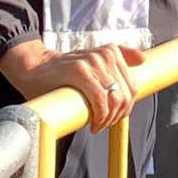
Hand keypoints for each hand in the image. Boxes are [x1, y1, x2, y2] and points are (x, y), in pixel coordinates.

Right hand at [0, 40, 145, 130]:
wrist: (34, 68)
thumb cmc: (63, 72)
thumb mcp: (92, 61)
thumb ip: (118, 58)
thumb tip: (143, 59)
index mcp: (111, 52)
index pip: (133, 86)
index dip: (125, 107)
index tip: (113, 116)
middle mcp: (104, 54)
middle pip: (126, 94)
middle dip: (118, 116)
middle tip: (103, 124)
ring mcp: (92, 61)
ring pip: (115, 99)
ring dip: (108, 119)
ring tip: (97, 125)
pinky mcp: (79, 71)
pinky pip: (100, 99)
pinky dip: (100, 116)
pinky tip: (92, 124)